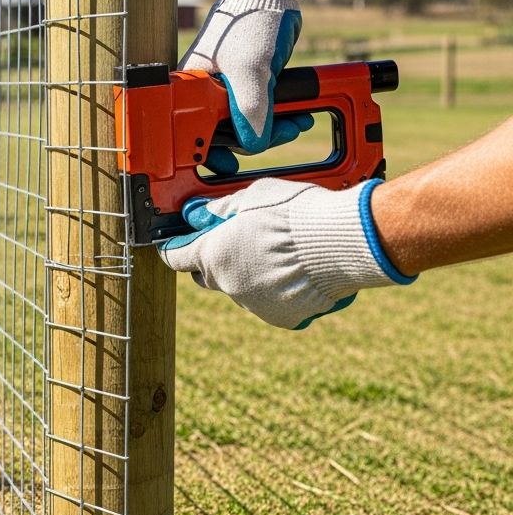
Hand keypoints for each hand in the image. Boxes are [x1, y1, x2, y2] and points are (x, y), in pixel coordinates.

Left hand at [159, 178, 415, 329]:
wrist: (341, 243)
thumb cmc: (295, 213)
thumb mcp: (252, 196)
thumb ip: (220, 209)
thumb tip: (198, 213)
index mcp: (213, 255)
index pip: (177, 257)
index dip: (175, 249)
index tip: (175, 246)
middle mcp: (227, 284)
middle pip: (208, 276)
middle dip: (214, 262)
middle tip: (234, 244)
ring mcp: (254, 304)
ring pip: (242, 290)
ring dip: (251, 276)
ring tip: (279, 254)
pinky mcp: (282, 318)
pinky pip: (272, 304)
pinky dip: (278, 292)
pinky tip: (296, 273)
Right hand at [180, 0, 317, 174]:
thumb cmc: (250, 21)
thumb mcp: (251, 71)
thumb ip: (250, 112)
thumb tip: (252, 145)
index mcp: (188, 87)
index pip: (193, 133)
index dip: (209, 152)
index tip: (228, 167)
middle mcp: (202, 91)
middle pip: (223, 133)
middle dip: (255, 139)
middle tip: (284, 134)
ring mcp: (224, 89)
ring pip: (244, 125)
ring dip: (272, 129)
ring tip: (297, 123)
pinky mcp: (245, 84)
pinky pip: (257, 112)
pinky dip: (277, 117)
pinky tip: (296, 115)